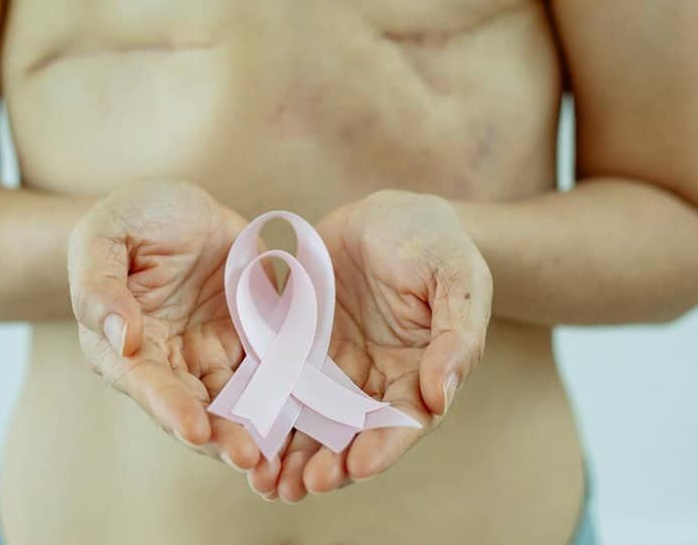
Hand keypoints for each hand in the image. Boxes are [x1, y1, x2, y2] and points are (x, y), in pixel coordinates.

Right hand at [68, 179, 263, 472]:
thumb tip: (121, 338)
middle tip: (250, 458)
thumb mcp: (104, 236)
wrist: (180, 204)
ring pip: (236, 404)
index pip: (146, 384)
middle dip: (221, 436)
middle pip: (195, 409)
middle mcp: (169, 363)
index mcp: (123, 346)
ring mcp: (212, 356)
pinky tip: (312, 418)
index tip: (195, 430)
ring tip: (282, 456)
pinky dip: (289, 399)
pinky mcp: (251, 342)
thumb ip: (99, 286)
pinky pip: (273, 374)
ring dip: (257, 431)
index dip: (170, 408)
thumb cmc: (130, 218)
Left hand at [248, 189, 491, 500]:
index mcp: (420, 373)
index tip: (359, 466)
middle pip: (352, 436)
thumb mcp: (457, 277)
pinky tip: (240, 435)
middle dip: (328, 465)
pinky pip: (277, 386)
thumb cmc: (434, 243)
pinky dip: (262, 414)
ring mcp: (333, 369)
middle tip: (300, 486)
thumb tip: (441, 395)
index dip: (383, 447)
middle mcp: (375, 382)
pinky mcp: (297, 349)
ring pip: (310, 422)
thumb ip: (457, 336)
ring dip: (290, 456)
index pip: (403, 421)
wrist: (387, 212)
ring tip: (264, 482)